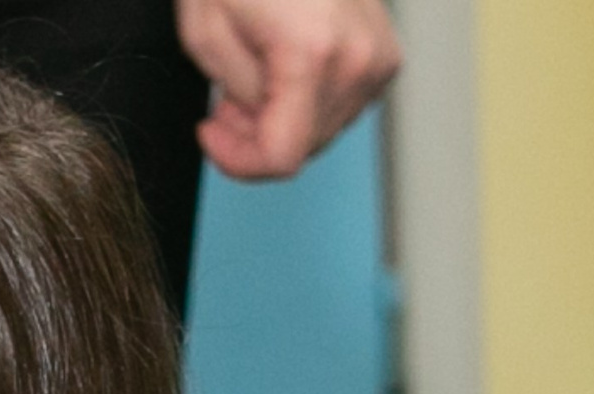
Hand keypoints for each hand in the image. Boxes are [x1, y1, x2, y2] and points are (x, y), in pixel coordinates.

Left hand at [178, 0, 400, 180]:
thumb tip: (255, 124)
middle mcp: (358, 58)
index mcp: (314, 54)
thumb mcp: (207, 34)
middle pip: (305, 147)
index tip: (212, 134)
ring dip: (282, 116)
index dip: (238, 160)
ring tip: (255, 71)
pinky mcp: (386, 49)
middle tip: (227, 100)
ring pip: (324, 128)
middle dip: (257, 133)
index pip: (282, 157)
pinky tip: (285, 65)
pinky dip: (309, 96)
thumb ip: (236, 98)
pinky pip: (343, 100)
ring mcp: (379, 53)